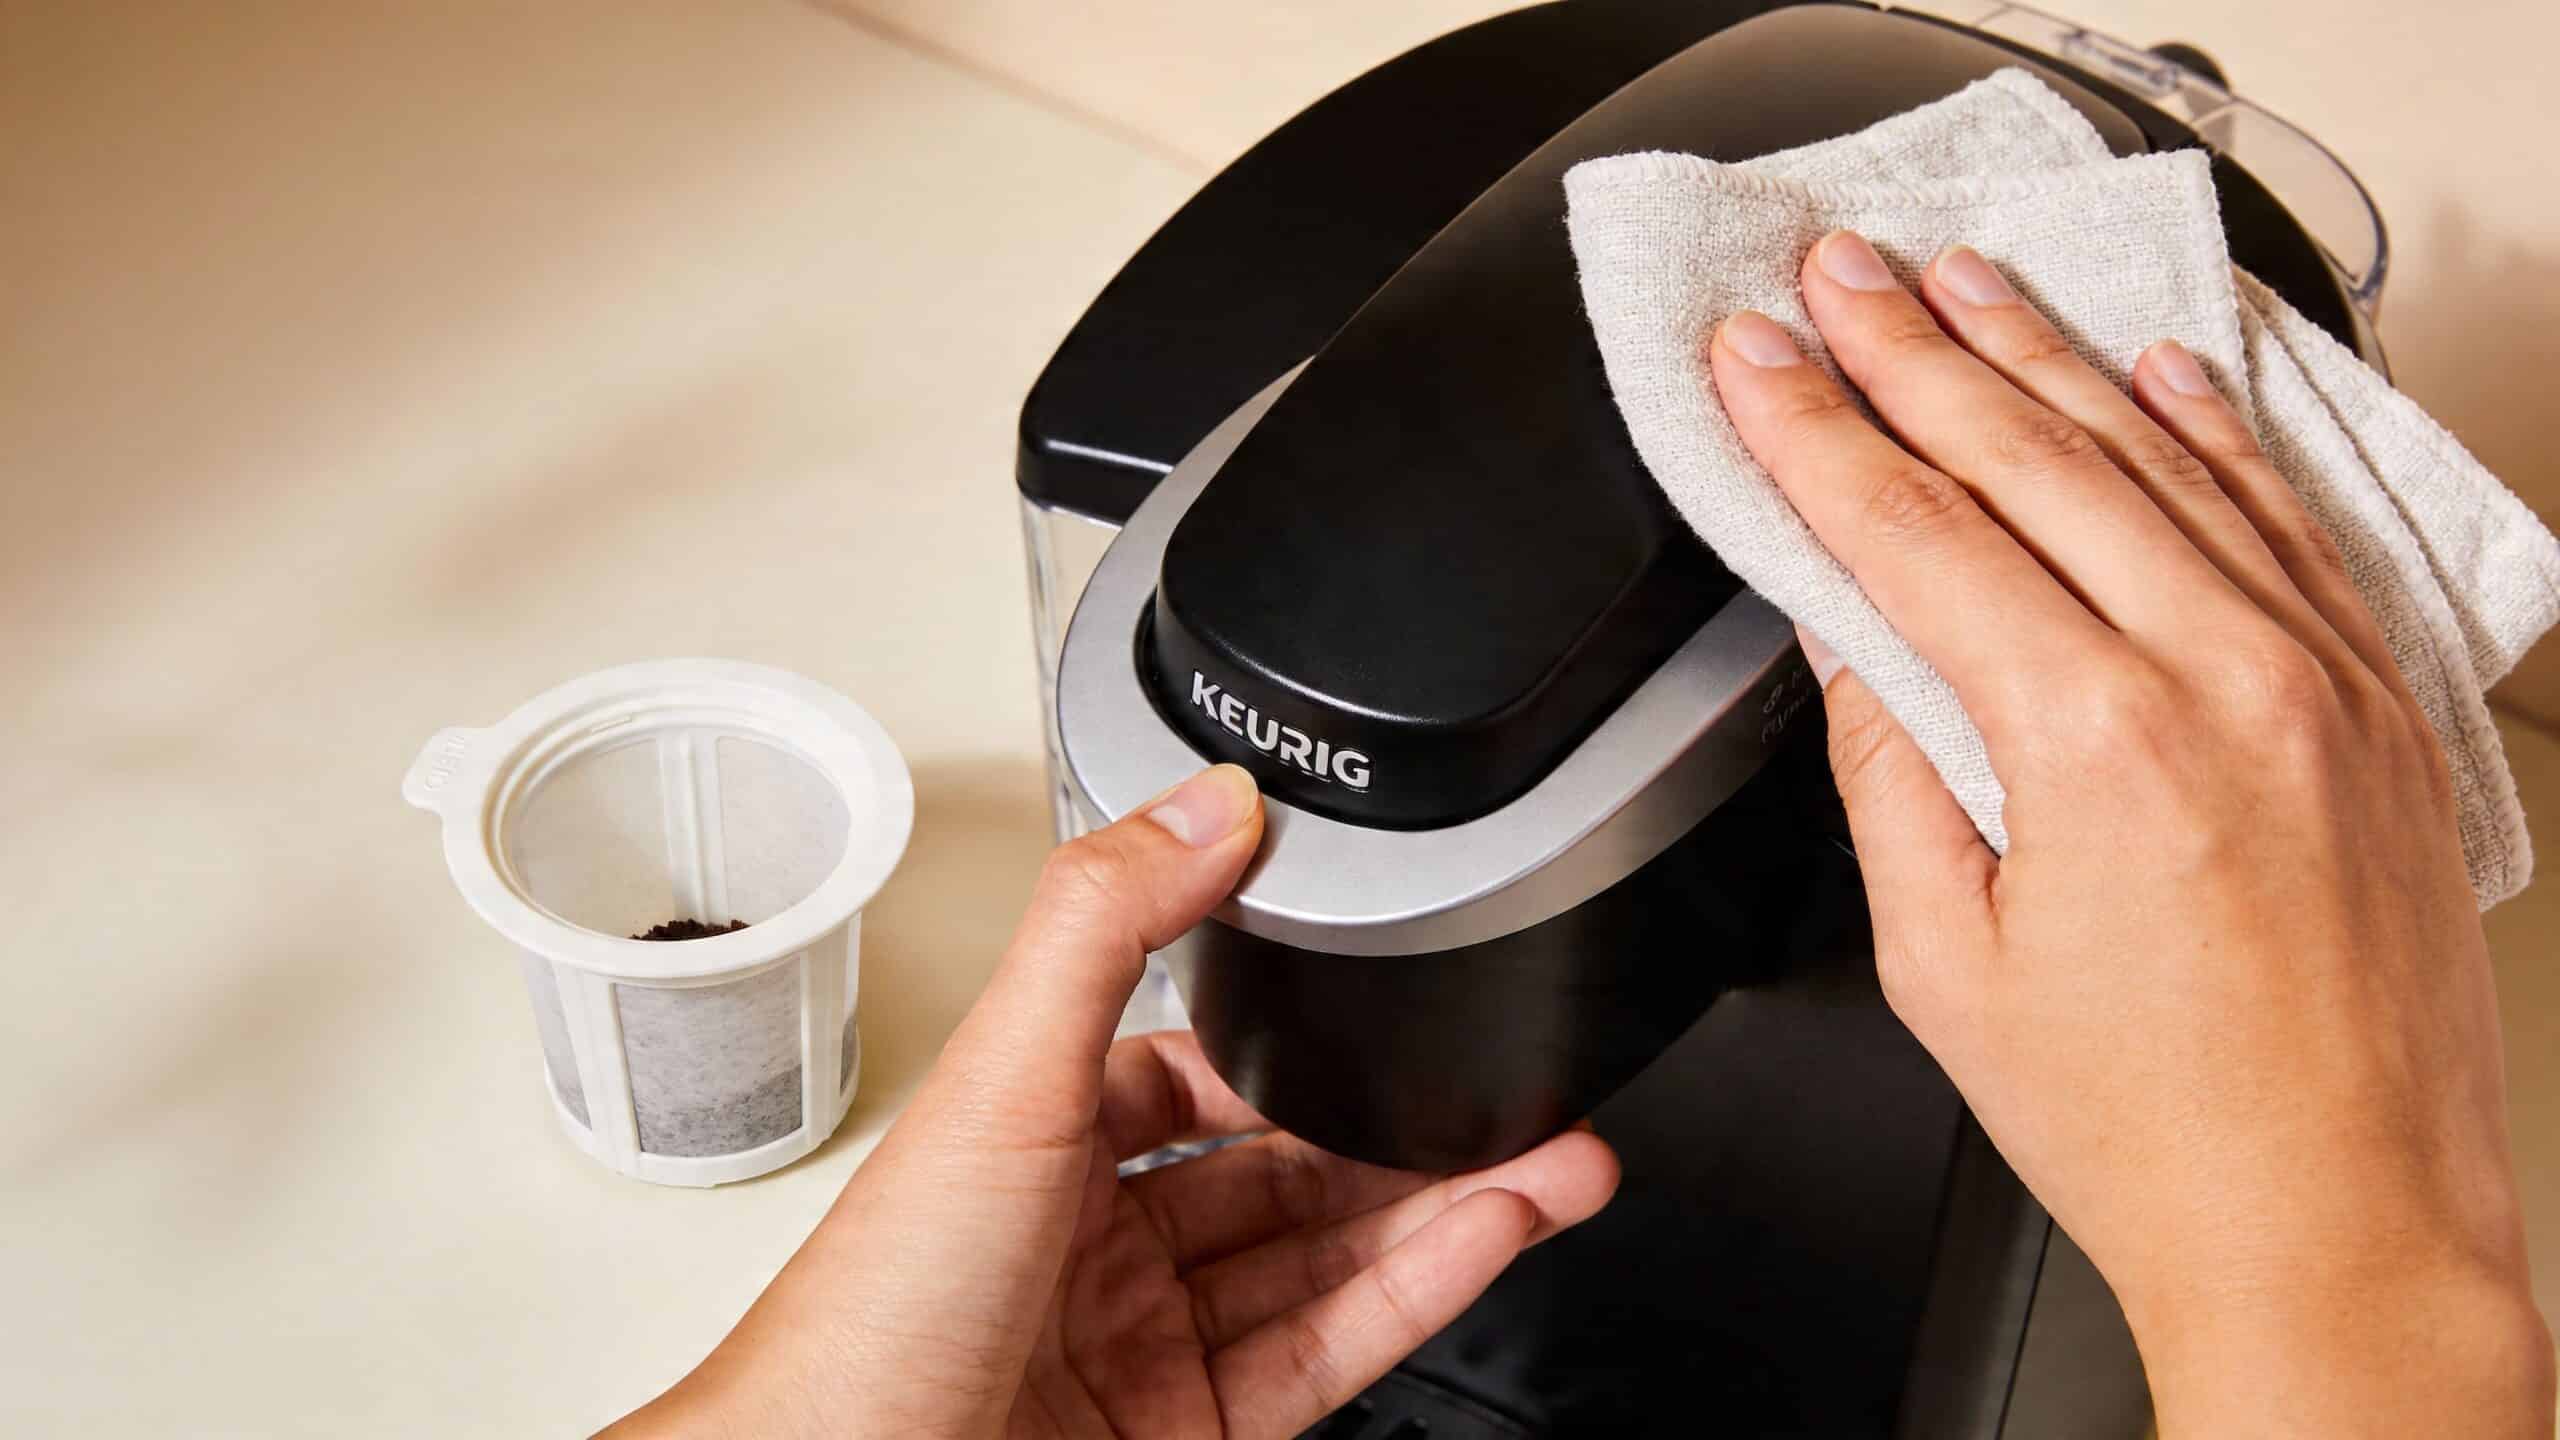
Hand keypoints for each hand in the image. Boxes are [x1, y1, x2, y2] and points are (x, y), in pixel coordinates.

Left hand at [604, 763, 1619, 1438]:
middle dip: (1405, 1130)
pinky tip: (1488, 1236)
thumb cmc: (874, 1315)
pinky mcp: (1190, 1437)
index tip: (1393, 991)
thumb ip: (1104, 931)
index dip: (1301, 1039)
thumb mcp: (999, 1079)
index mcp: (1032, 1142)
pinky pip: (1325, 1352)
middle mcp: (1091, 1245)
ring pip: (1323, 1263)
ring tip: (1553, 1163)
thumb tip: (1208, 804)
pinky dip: (1416, 1294)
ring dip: (1443, 1210)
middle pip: (1282, 1171)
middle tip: (1518, 1089)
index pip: (1193, 1069)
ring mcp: (1146, 1349)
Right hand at [1708, 231, 2553, 1435]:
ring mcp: (2326, 679)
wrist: (2343, 1230)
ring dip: (2048, 356)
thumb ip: (1894, 773)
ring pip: (2164, 458)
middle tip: (1837, 274)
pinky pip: (2289, 519)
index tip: (1756, 359)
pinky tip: (2156, 371)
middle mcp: (2228, 681)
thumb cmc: (2152, 1129)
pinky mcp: (2384, 702)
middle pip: (2035, 456)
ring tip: (1965, 282)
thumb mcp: (1950, 961)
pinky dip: (2214, 431)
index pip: (1917, 532)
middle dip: (1911, 349)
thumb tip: (1854, 644)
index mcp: (2098, 746)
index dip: (1816, 431)